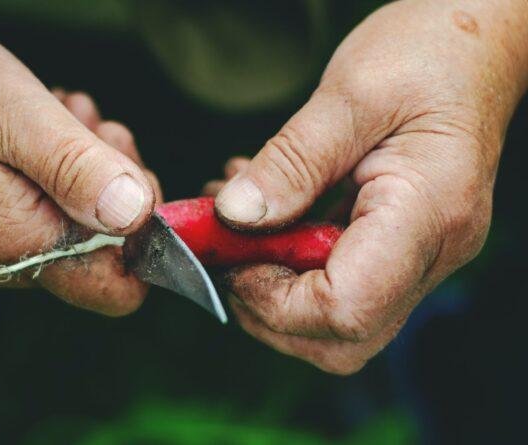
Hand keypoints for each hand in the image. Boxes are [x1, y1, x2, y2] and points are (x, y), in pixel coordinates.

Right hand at [0, 1, 159, 314]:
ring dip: (92, 165)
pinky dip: (68, 162)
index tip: (130, 173)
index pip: (118, 288)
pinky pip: (58, 205)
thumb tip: (136, 216)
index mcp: (19, 243)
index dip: (146, 236)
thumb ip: (75, 168)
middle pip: (109, 252)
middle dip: (118, 185)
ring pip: (87, 222)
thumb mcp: (12, 111)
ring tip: (61, 117)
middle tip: (90, 131)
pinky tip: (47, 123)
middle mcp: (10, 259)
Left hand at [211, 0, 527, 373]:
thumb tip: (235, 218)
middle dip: (266, 307)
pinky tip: (262, 212)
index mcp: (426, 214)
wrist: (474, 49)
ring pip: (336, 325)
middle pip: (341, 338)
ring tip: (236, 220)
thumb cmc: (427, 55)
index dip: (274, 299)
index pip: (347, 307)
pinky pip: (337, 285)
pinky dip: (286, 264)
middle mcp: (432, 253)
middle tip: (226, 248)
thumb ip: (291, 161)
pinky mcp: (399, 250)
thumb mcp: (350, 93)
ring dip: (269, 285)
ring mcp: (418, 258)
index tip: (232, 255)